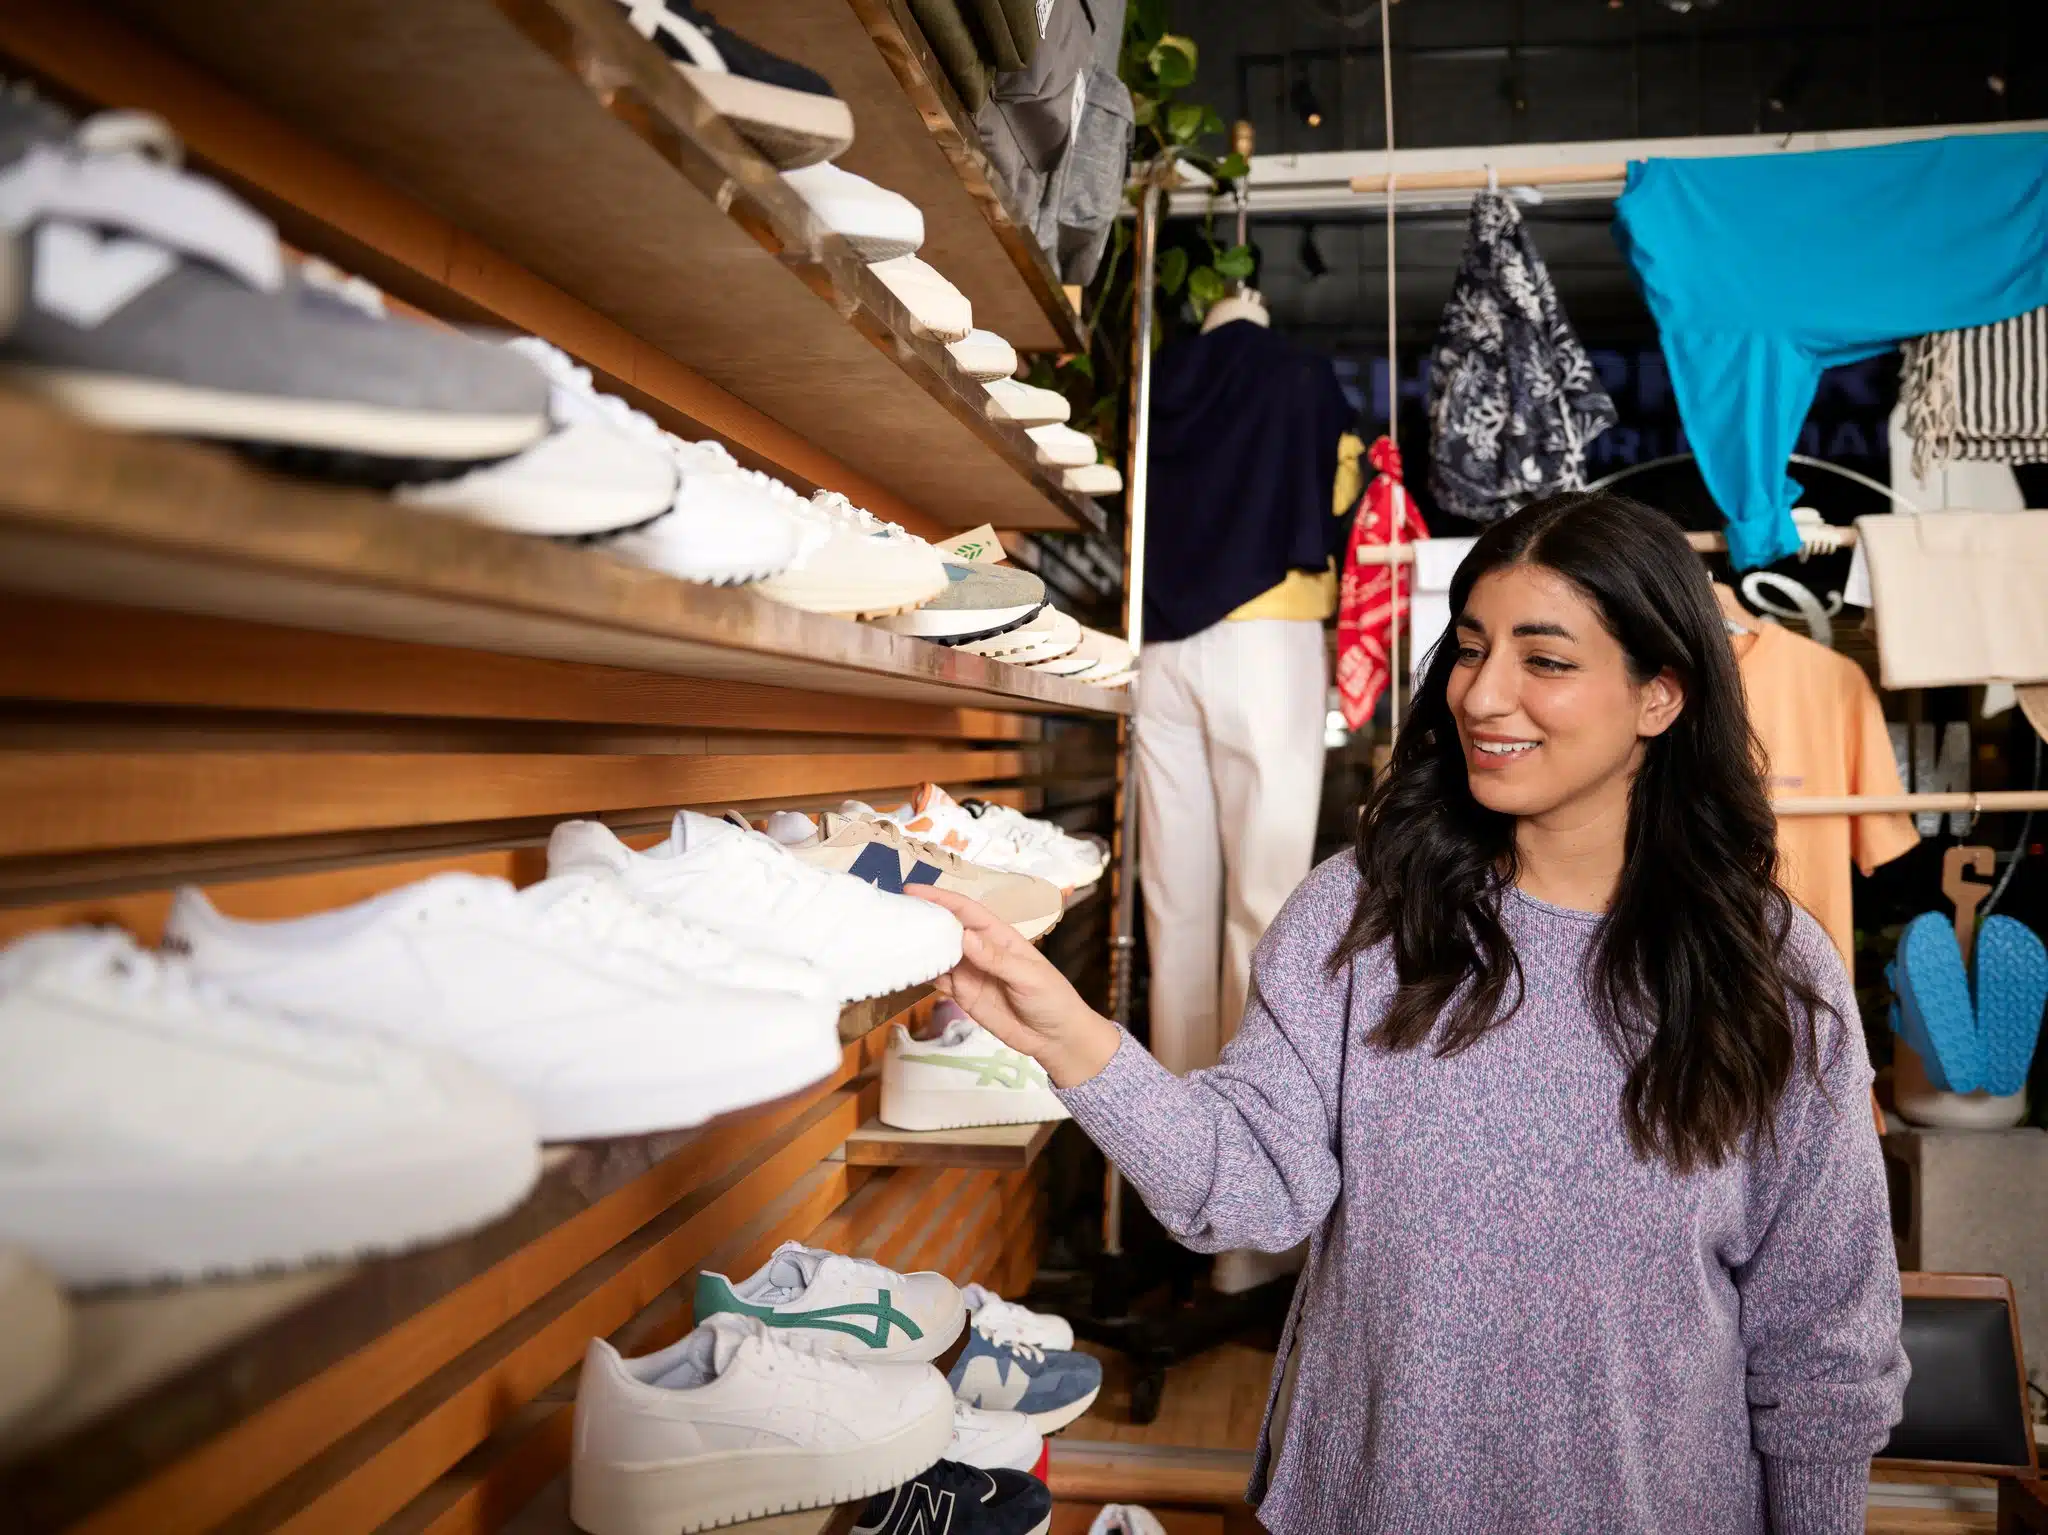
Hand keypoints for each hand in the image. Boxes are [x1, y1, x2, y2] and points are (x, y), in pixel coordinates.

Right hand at [905, 885, 1121, 1087]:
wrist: (1055, 1038)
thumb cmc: (1051, 998)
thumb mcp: (1028, 976)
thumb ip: (995, 958)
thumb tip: (963, 935)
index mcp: (998, 936)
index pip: (966, 910)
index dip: (941, 898)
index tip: (913, 890)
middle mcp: (979, 949)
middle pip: (946, 928)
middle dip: (922, 918)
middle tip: (890, 913)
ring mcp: (969, 972)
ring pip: (937, 953)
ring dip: (917, 946)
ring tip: (890, 938)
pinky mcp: (962, 994)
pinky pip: (937, 980)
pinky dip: (921, 973)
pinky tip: (904, 968)